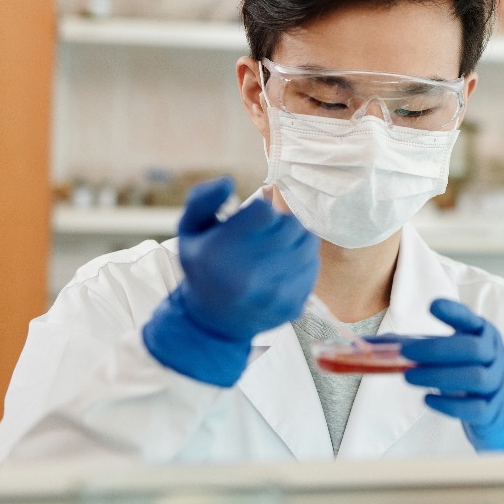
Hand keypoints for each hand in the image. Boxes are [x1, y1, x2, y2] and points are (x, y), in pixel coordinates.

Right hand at [143, 177, 318, 386]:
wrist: (212, 322)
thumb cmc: (203, 267)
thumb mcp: (190, 230)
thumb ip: (203, 199)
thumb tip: (228, 181)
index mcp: (220, 253)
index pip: (265, 211)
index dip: (261, 209)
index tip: (253, 218)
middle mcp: (248, 275)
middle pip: (291, 224)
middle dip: (281, 222)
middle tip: (267, 232)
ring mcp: (273, 293)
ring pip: (307, 243)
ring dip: (295, 238)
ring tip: (276, 247)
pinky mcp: (293, 304)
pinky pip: (313, 265)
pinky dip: (302, 260)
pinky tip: (283, 266)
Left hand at [401, 299, 503, 451]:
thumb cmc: (474, 375)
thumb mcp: (457, 355)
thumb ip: (422, 347)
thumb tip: (377, 345)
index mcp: (484, 336)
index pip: (471, 320)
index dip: (454, 312)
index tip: (432, 306)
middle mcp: (494, 356)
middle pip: (473, 348)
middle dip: (437, 349)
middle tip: (406, 354)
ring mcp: (496, 384)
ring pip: (475, 377)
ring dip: (439, 376)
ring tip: (409, 377)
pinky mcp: (493, 411)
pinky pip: (475, 408)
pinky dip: (449, 404)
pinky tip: (427, 399)